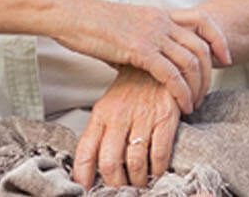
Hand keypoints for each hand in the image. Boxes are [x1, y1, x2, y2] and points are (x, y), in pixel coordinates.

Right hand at [53, 0, 229, 112]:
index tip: (224, 59)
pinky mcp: (140, 50)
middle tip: (205, 94)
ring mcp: (152, 34)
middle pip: (201, 46)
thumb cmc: (90, 25)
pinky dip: (181, 92)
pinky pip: (171, 74)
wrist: (70, 15)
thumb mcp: (125, 29)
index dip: (218, 39)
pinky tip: (181, 106)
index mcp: (159, 15)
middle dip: (209, 74)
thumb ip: (141, 44)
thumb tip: (143, 65)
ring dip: (197, 87)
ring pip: (191, 62)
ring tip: (193, 105)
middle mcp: (161, 22)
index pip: (202, 21)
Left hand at [72, 66, 182, 188]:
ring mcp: (142, 116)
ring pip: (135, 162)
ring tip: (140, 184)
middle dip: (115, 184)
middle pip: (109, 162)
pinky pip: (160, 153)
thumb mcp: (108, 108)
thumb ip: (100, 135)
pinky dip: (158, 169)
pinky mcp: (165, 117)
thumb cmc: (131, 91)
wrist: (157, 64)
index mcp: (100, 115)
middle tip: (121, 191)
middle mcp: (118, 117)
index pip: (85, 152)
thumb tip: (92, 168)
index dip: (83, 177)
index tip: (84, 191)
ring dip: (138, 180)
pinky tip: (158, 172)